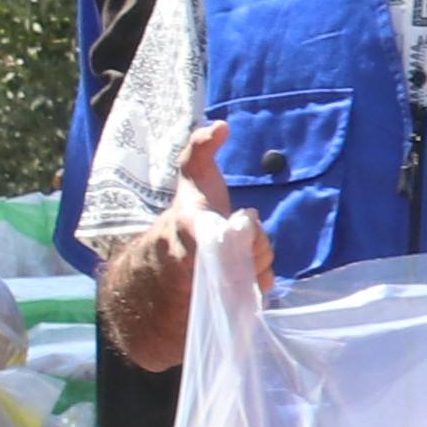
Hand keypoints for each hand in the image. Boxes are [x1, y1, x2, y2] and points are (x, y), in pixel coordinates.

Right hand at [158, 120, 272, 305]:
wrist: (167, 257)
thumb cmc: (189, 208)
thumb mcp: (192, 174)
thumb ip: (201, 148)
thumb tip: (222, 125)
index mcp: (188, 225)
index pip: (220, 233)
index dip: (240, 233)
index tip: (244, 218)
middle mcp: (191, 258)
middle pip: (246, 255)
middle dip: (256, 245)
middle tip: (247, 231)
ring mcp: (205, 283)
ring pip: (252, 276)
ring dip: (259, 263)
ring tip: (246, 252)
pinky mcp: (219, 300)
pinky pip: (254, 292)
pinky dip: (259, 282)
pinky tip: (249, 271)